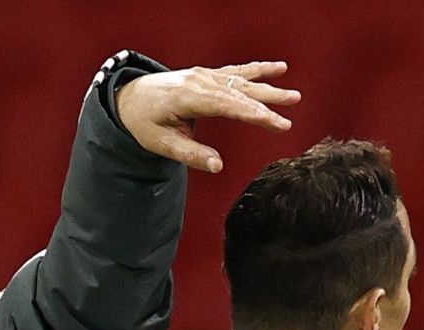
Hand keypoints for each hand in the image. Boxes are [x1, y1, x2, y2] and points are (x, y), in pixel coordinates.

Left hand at [116, 61, 300, 172]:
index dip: (254, 114)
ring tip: (293, 95)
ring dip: (269, 87)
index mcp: (189, 97)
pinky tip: (278, 69)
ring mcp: (204, 75)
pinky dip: (258, 70)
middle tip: (292, 110)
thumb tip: (217, 166)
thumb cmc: (144, 122)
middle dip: (268, 102)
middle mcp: (200, 80)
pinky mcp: (207, 75)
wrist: (130, 98)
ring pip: (242, 81)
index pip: (228, 105)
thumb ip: (191, 155)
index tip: (277, 123)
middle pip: (239, 91)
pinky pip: (236, 72)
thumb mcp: (161, 144)